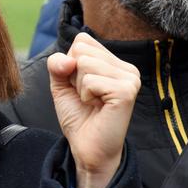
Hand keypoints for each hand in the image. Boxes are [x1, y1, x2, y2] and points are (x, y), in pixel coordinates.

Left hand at [48, 32, 139, 187]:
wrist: (87, 146)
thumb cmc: (78, 115)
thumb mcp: (61, 84)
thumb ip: (57, 64)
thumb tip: (68, 60)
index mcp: (114, 61)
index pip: (82, 40)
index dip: (70, 64)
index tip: (80, 86)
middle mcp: (126, 67)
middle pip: (81, 49)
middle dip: (73, 75)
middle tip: (87, 96)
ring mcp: (130, 78)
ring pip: (84, 63)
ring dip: (79, 87)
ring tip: (92, 102)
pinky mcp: (126, 91)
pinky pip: (90, 80)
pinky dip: (85, 95)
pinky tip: (98, 106)